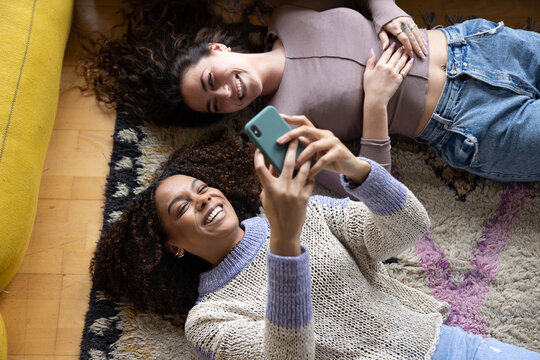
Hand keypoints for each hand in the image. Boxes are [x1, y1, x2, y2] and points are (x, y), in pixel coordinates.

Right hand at [254, 140, 314, 255]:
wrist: (286, 232)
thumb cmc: (274, 213)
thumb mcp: (266, 197)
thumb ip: (268, 181)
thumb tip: (273, 164)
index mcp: (269, 188)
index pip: (261, 168)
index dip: (259, 157)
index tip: (259, 149)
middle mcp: (282, 189)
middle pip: (288, 162)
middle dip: (292, 148)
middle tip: (295, 139)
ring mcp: (295, 193)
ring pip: (303, 169)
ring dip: (306, 158)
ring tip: (307, 151)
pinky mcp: (305, 197)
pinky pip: (309, 181)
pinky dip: (309, 175)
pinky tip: (309, 171)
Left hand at [276, 115, 370, 183]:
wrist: (352, 167)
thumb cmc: (331, 161)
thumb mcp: (316, 154)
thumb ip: (306, 148)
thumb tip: (289, 147)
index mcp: (319, 133)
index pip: (304, 121)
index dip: (292, 118)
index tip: (280, 117)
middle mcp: (325, 134)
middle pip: (306, 129)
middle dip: (291, 134)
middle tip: (279, 142)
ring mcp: (333, 142)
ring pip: (313, 146)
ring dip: (302, 156)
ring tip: (294, 166)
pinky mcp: (339, 152)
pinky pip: (323, 160)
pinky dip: (314, 168)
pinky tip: (308, 174)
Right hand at [363, 43, 413, 104]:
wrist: (376, 98)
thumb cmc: (370, 87)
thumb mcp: (367, 73)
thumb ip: (370, 61)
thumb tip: (372, 51)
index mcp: (380, 65)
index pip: (387, 53)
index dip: (391, 48)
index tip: (394, 44)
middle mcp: (388, 67)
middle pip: (396, 56)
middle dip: (400, 49)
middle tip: (403, 45)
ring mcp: (394, 73)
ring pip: (402, 61)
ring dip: (405, 54)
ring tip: (407, 50)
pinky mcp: (399, 79)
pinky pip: (406, 70)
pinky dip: (409, 64)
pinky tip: (411, 60)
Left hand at [379, 16, 427, 58]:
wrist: (385, 8)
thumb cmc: (381, 21)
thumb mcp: (380, 30)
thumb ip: (383, 38)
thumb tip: (385, 48)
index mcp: (395, 27)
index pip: (404, 39)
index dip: (408, 48)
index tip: (411, 55)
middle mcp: (403, 23)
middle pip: (412, 37)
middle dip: (418, 47)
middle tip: (422, 55)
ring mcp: (408, 21)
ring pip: (416, 33)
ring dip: (421, 43)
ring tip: (425, 51)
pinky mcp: (410, 19)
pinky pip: (417, 29)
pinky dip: (421, 36)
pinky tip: (424, 42)